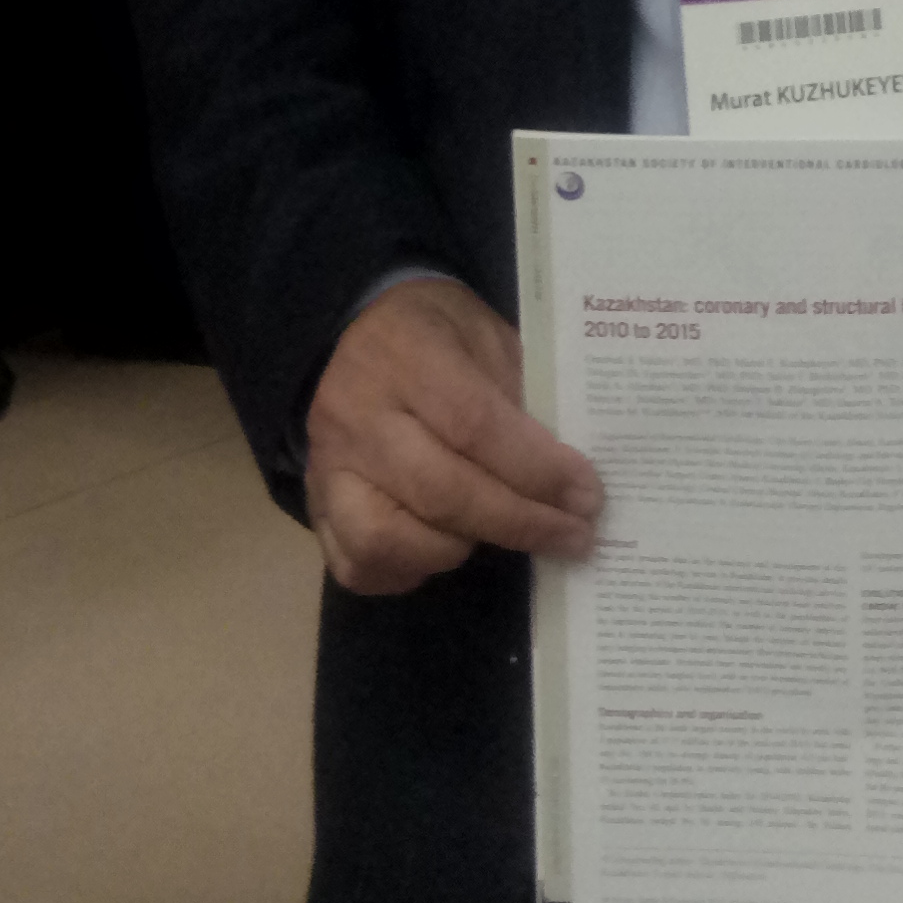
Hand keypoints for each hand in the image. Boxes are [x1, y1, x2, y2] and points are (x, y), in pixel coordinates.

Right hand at [303, 278, 602, 597]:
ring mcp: (327, 466)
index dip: (536, 470)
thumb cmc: (435, 332)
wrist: (352, 330)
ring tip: (502, 532)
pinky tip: (447, 548)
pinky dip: (408, 571)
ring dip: (459, 549)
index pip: (475, 426)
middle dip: (519, 522)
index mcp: (406, 357)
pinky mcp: (314, 503)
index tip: (587, 496)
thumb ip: (523, 395)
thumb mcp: (488, 333)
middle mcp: (356, 416)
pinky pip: (358, 564)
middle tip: (575, 536)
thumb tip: (568, 473)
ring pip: (389, 540)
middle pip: (441, 491)